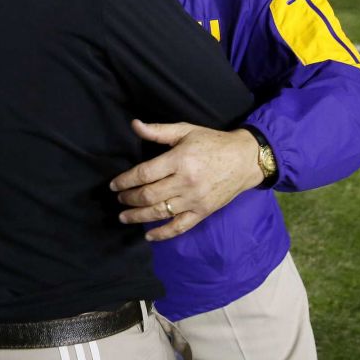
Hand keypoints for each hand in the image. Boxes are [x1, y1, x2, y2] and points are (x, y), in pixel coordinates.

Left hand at [110, 120, 264, 240]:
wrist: (245, 160)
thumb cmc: (213, 142)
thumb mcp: (185, 130)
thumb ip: (158, 131)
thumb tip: (134, 125)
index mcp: (179, 160)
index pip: (144, 174)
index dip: (125, 181)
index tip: (114, 185)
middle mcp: (185, 182)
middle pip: (149, 195)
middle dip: (129, 198)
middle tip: (119, 199)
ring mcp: (194, 200)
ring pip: (160, 212)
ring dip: (138, 216)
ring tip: (124, 216)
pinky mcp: (203, 212)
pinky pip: (179, 227)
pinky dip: (162, 233)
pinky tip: (149, 235)